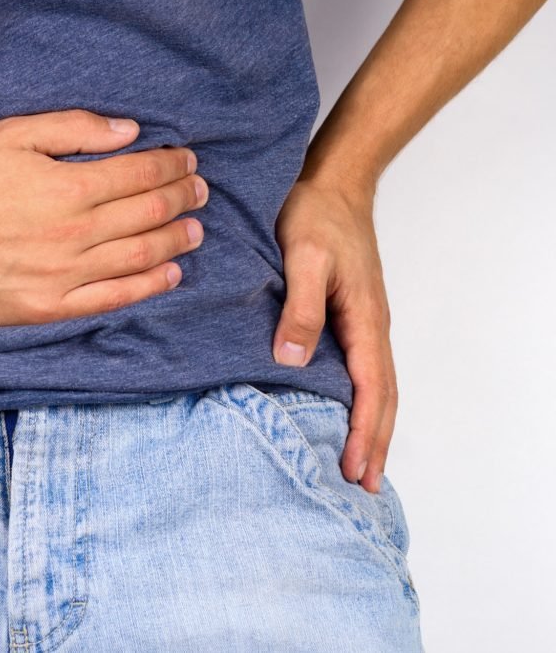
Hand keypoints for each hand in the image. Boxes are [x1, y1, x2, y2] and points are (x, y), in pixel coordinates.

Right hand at [0, 109, 207, 325]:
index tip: (187, 161)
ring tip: (195, 230)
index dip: (172, 166)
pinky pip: (112, 299)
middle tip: (200, 192)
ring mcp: (65, 275)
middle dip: (183, 199)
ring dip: (175, 241)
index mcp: (68, 187)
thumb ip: (72, 129)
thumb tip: (128, 131)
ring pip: (140, 257)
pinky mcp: (51, 307)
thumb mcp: (9, 136)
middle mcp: (75, 233)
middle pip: (148, 214)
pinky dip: (148, 286)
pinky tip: (170, 275)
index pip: (141, 175)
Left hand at [272, 176, 396, 493]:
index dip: (363, 432)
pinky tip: (345, 415)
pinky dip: (359, 402)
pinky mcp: (350, 317)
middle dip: (373, 443)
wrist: (332, 184)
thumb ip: (300, 308)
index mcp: (365, 320)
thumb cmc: (317, 216)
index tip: (353, 469)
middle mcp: (370, 327)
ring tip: (359, 466)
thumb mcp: (304, 258)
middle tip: (363, 487)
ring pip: (374, 387)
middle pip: (381, 398)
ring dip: (369, 427)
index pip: (371, 389)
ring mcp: (363, 323)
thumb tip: (291, 361)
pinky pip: (361, 370)